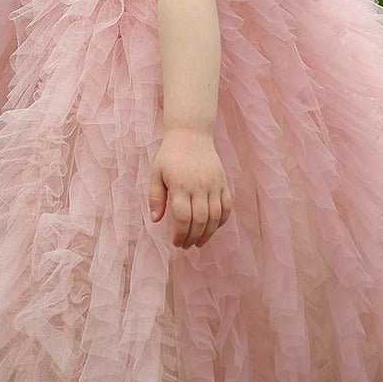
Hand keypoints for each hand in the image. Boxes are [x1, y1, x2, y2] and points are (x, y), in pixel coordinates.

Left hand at [148, 128, 232, 249]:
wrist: (192, 135)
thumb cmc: (170, 155)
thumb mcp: (156, 173)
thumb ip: (156, 197)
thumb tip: (156, 219)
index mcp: (180, 185)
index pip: (183, 218)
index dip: (180, 234)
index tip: (176, 242)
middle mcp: (199, 186)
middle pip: (200, 220)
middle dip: (193, 238)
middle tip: (186, 246)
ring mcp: (214, 185)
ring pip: (215, 216)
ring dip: (208, 233)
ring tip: (199, 242)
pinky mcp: (223, 182)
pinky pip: (227, 206)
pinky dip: (222, 220)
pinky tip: (213, 227)